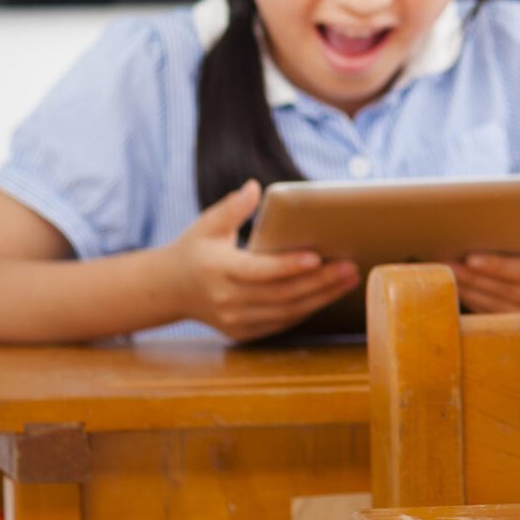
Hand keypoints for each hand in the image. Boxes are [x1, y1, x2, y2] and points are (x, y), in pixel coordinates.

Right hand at [166, 180, 358, 341]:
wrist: (170, 289)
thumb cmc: (196, 249)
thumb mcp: (207, 224)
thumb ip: (231, 208)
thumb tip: (254, 188)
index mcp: (218, 270)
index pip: (259, 271)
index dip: (289, 266)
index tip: (318, 256)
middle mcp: (226, 299)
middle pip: (280, 294)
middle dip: (319, 282)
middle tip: (350, 267)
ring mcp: (234, 319)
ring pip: (285, 312)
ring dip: (321, 298)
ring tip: (349, 279)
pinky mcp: (241, 331)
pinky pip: (280, 323)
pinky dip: (306, 310)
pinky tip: (329, 294)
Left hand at [454, 231, 519, 313]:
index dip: (498, 266)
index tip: (471, 258)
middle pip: (508, 291)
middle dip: (475, 278)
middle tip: (447, 264)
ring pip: (502, 309)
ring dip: (473, 293)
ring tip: (450, 277)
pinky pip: (504, 320)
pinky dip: (482, 308)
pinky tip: (465, 295)